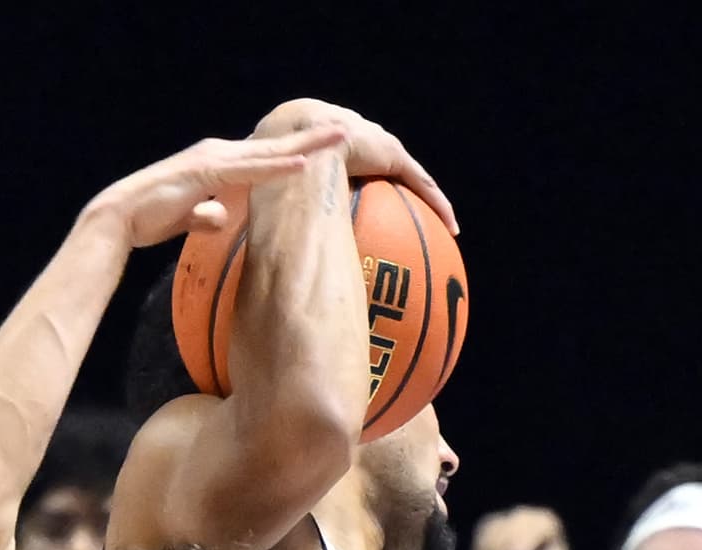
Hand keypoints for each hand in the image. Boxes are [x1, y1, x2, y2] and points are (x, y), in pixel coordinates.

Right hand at [81, 123, 350, 252]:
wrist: (121, 218)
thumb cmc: (152, 218)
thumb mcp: (189, 217)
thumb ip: (208, 215)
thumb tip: (221, 218)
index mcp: (219, 165)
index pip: (266, 158)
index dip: (296, 152)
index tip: (326, 150)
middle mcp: (220, 154)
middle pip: (274, 147)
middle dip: (311, 139)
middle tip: (345, 131)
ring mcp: (214, 160)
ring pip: (268, 152)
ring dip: (304, 145)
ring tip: (337, 139)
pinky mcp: (205, 171)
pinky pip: (249, 170)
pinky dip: (276, 166)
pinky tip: (302, 164)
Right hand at [254, 97, 456, 230]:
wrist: (290, 134)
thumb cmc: (271, 165)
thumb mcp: (267, 190)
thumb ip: (268, 217)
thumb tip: (249, 262)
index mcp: (323, 146)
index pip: (345, 164)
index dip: (354, 180)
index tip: (358, 197)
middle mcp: (354, 140)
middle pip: (382, 164)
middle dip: (395, 181)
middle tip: (405, 208)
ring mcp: (374, 144)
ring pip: (410, 176)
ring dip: (428, 200)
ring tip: (446, 224)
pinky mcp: (390, 152)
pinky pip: (420, 182)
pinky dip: (436, 202)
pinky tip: (452, 225)